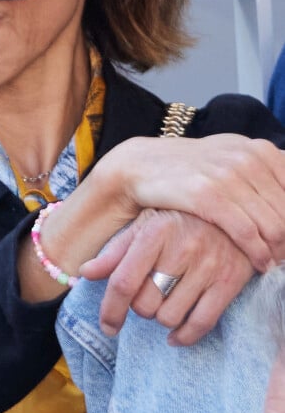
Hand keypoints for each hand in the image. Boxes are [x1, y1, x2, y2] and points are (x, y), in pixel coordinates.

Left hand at [79, 208, 254, 345]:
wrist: (231, 211)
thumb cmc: (180, 218)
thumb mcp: (145, 224)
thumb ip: (115, 250)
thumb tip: (85, 273)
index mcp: (154, 232)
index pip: (123, 282)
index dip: (111, 310)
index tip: (107, 326)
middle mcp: (181, 249)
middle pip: (146, 304)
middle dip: (140, 307)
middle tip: (147, 295)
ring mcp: (207, 266)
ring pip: (170, 317)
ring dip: (161, 318)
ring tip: (165, 301)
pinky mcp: (229, 281)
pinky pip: (201, 323)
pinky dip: (184, 336)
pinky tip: (175, 335)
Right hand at [91, 135, 284, 271]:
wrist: (142, 164)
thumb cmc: (189, 167)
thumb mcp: (230, 156)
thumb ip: (262, 170)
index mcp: (259, 149)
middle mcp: (248, 158)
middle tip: (284, 256)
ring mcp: (228, 175)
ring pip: (275, 224)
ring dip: (279, 251)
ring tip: (273, 262)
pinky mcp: (208, 195)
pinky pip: (248, 232)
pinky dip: (259, 253)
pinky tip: (260, 263)